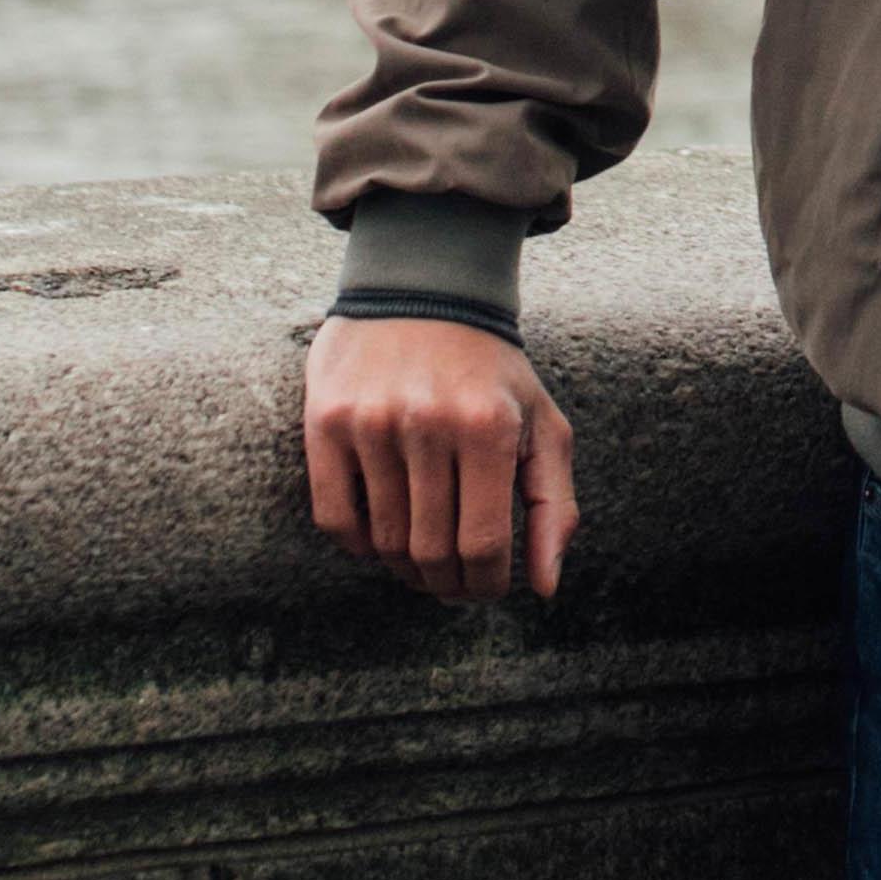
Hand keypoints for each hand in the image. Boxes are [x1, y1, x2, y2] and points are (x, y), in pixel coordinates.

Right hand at [302, 311, 578, 605]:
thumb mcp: (542, 426)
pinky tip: (379, 539)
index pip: (483, 545)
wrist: (423, 291)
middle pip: (431, 551)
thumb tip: (544, 588)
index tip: (486, 588)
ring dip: (404, 568)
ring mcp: (373, 422)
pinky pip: (336, 518)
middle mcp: (429, 424)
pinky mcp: (327, 421)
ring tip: (420, 561)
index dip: (485, 585)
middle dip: (445, 584)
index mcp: (490, 428)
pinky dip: (359, 546)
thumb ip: (553, 507)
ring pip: (384, 542)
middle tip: (451, 583)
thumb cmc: (492, 373)